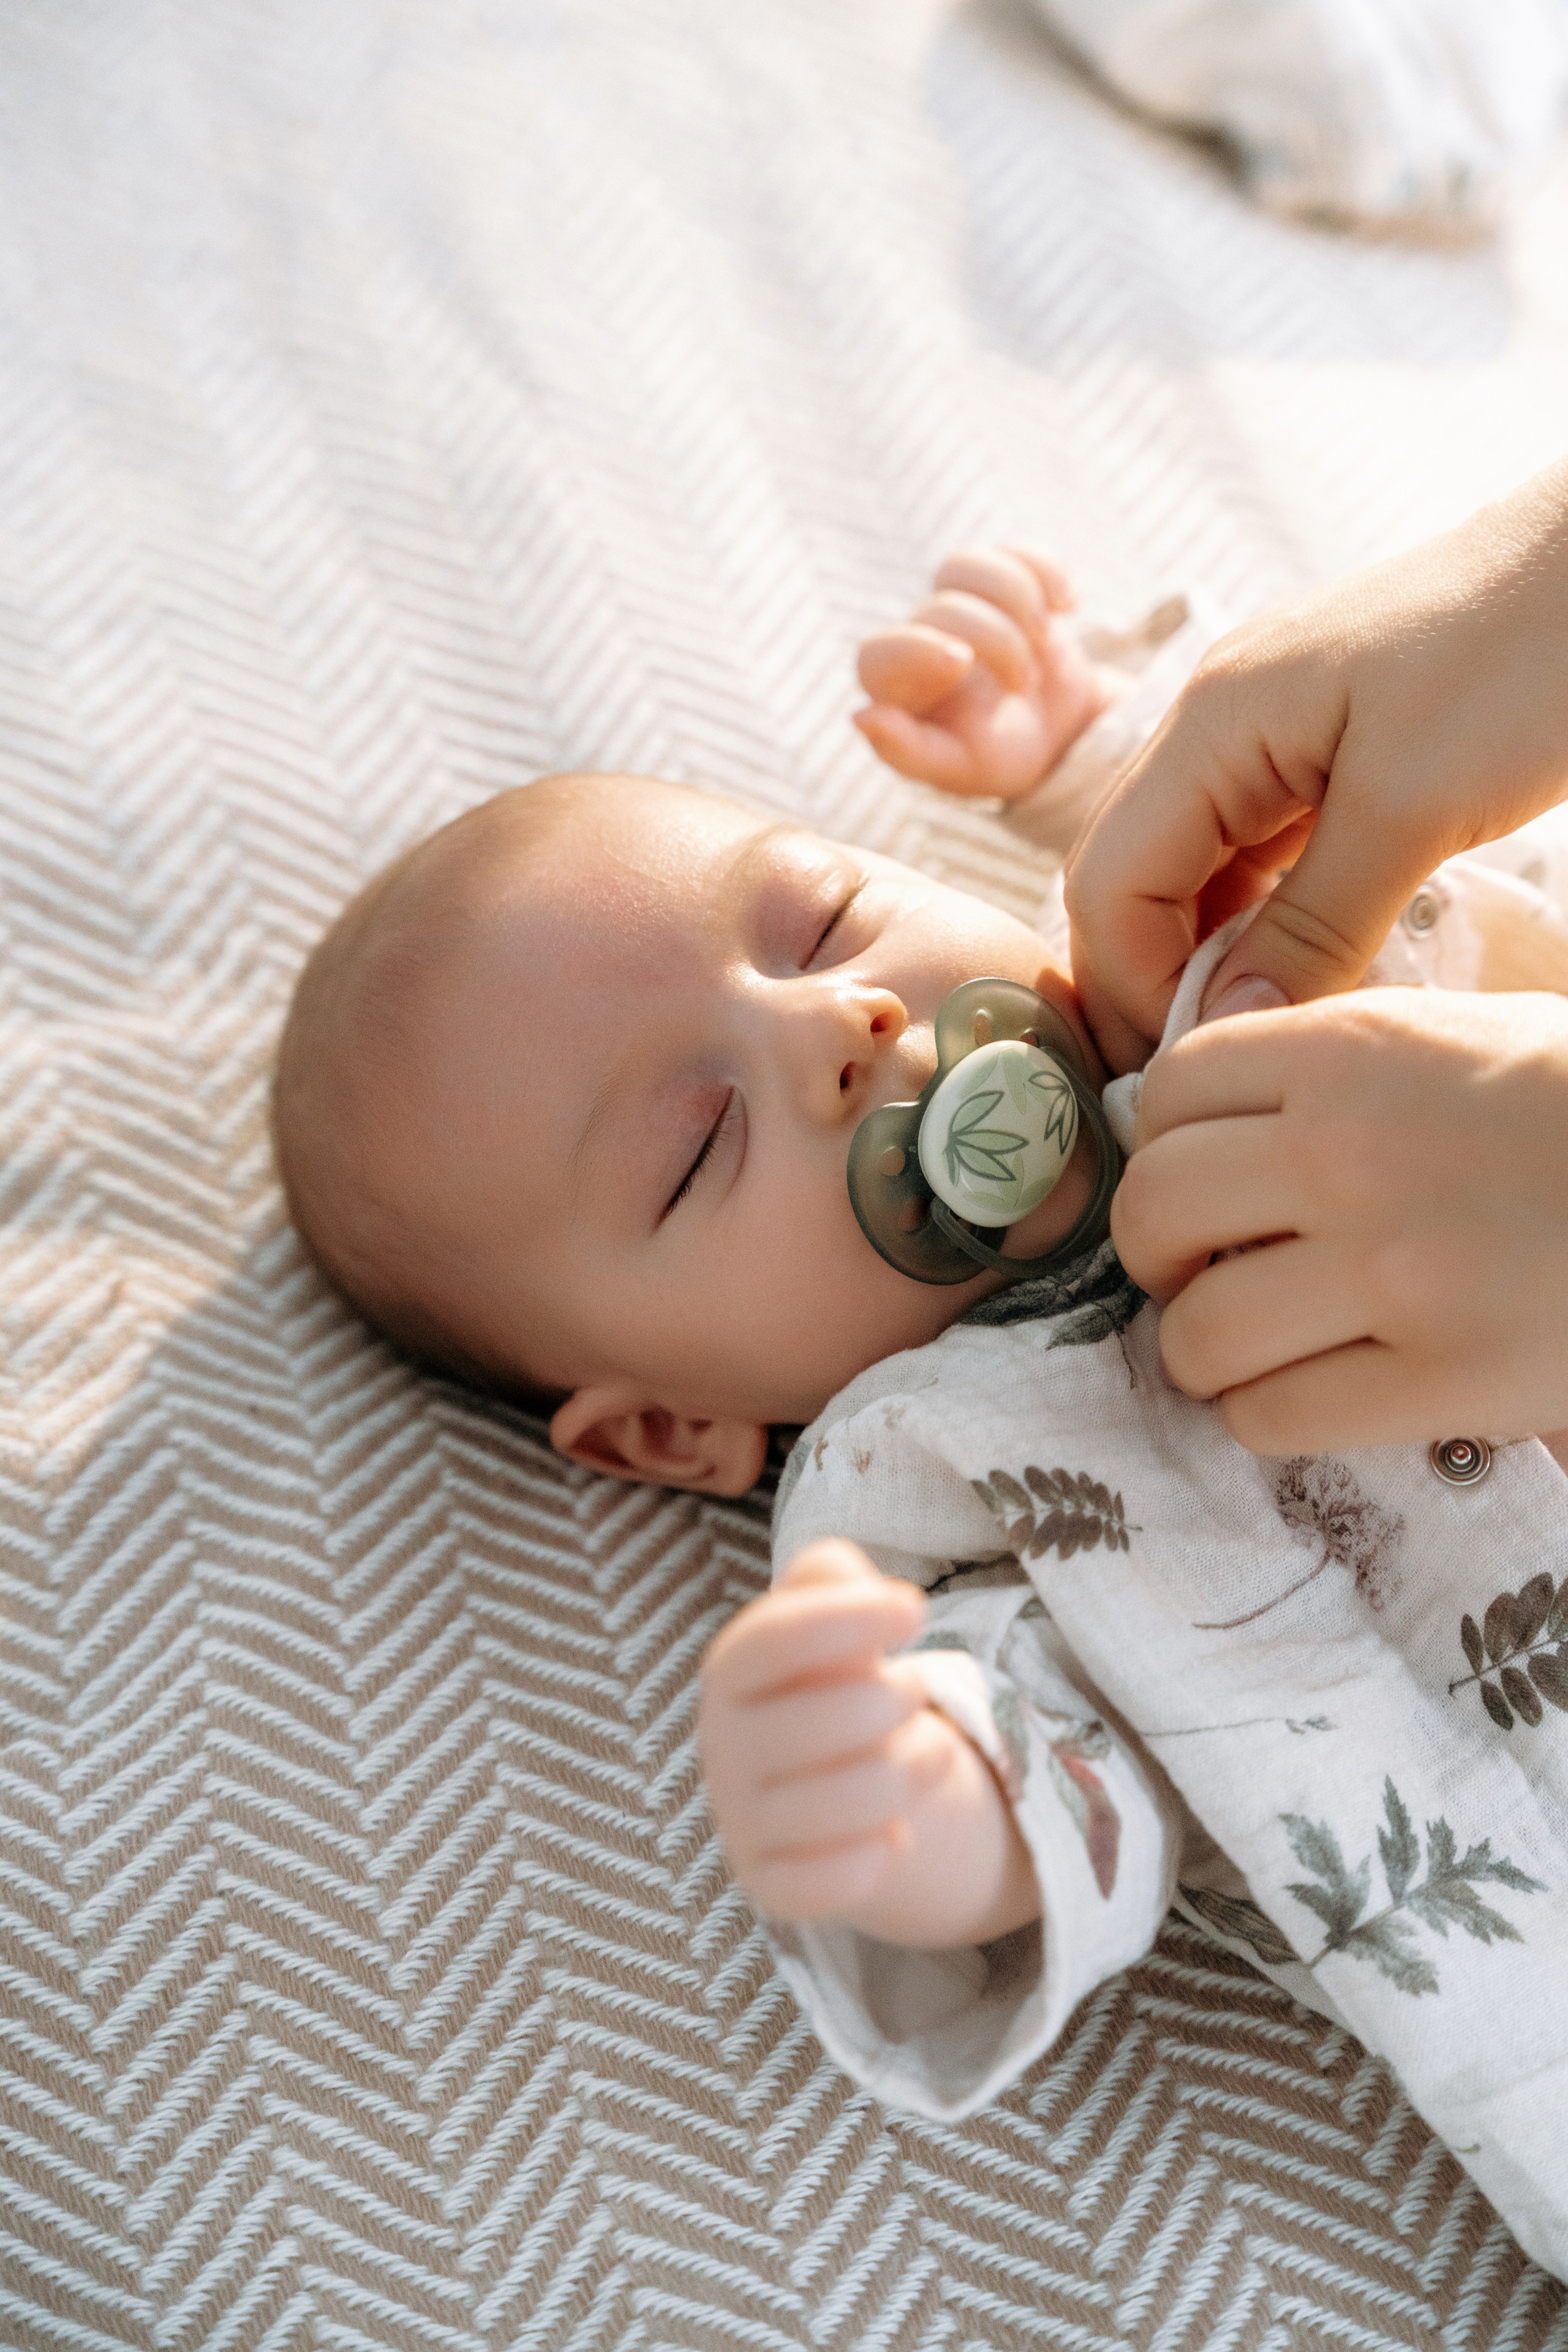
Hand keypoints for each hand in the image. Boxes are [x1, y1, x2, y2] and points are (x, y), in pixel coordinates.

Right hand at [699, 1539, 1037, 1945]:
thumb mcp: (829, 1613)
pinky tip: (897, 1835)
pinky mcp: (767, 1886)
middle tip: (916, 1690)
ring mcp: (740, 1822)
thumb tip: (874, 1597)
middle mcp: (722, 1747)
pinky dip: (878, 1858)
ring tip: (933, 1753)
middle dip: (895, 1699)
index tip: (914, 1608)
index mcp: (730, 1671)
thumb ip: (832, 1579)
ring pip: (838, 1806)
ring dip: (910, 1773)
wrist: (826, 1777)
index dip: (846, 1618)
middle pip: (818, 1722)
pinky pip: (824, 1887)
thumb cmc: (832, 1679)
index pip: (770, 1639)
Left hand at [855, 544, 1108, 800]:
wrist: (1058, 735)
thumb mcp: (957, 767)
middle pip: (942, 607)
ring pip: (968, 565)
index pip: (878, 653)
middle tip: (1024, 685)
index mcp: (898, 687)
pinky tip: (1066, 605)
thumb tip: (860, 716)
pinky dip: (1047, 571)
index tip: (963, 662)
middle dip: (997, 641)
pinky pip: (1015, 551)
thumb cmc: (996, 756)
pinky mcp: (1002, 584)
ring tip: (1044, 643)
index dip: (916, 649)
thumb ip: (906, 750)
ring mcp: (962, 604)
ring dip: (1020, 600)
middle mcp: (921, 638)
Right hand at [1066, 461, 1567, 1070]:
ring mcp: (1266, 738)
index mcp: (1211, 723)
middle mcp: (1216, 726)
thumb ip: (1312, 925)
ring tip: (1274, 1025)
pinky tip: (1312, 965)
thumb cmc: (1527, 650)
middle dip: (1160, 979)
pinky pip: (1259, 856)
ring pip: (1195, 875)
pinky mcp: (1322, 753)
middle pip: (1134, 881)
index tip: (1197, 1062)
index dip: (1135, 986)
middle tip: (1224, 1061)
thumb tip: (1229, 1028)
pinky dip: (1269, 921)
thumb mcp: (1415, 807)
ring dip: (1217, 956)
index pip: (1109, 883)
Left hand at [1112, 988, 1567, 1451]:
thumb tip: (1204, 1121)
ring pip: (1198, 1331)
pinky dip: (1263, 1415)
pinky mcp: (1441, 1380)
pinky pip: (1272, 1416)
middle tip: (1195, 1271)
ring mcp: (1393, 1272)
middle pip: (1154, 1210)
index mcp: (1356, 1050)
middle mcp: (1352, 1153)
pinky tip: (1303, 1394)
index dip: (1165, 1144)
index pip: (1170, 1091)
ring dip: (1201, 1350)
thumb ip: (1336, 1067)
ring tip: (1246, 1347)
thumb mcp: (1462, 1036)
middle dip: (1155, 1252)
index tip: (1198, 1178)